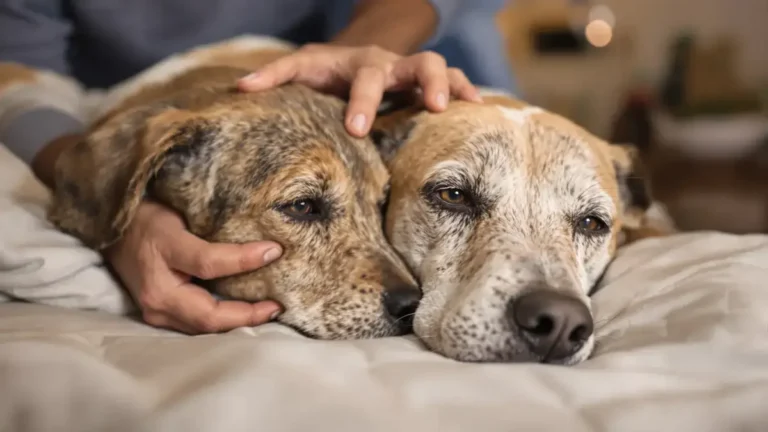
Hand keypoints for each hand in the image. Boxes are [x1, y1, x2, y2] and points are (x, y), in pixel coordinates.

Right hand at [105, 200, 283, 333]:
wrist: (111, 230)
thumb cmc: (147, 219)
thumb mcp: (178, 218)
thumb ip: (214, 232)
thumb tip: (259, 242)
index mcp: (160, 263)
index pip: (209, 264)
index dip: (244, 259)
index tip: (275, 250)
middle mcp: (156, 298)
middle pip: (209, 316)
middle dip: (247, 315)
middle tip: (277, 306)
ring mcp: (155, 312)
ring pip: (203, 328)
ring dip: (237, 323)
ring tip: (266, 312)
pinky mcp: (158, 316)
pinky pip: (195, 326)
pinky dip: (221, 322)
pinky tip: (241, 314)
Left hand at [236, 44, 481, 136]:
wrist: (357, 56)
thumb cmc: (327, 71)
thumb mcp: (302, 67)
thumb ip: (275, 76)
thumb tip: (239, 89)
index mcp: (358, 65)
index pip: (361, 79)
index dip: (361, 103)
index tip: (357, 129)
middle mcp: (390, 64)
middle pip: (412, 64)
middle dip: (423, 83)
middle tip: (432, 106)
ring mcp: (411, 72)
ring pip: (439, 67)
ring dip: (451, 84)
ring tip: (460, 107)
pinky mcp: (428, 82)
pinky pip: (456, 80)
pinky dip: (468, 92)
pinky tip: (479, 111)